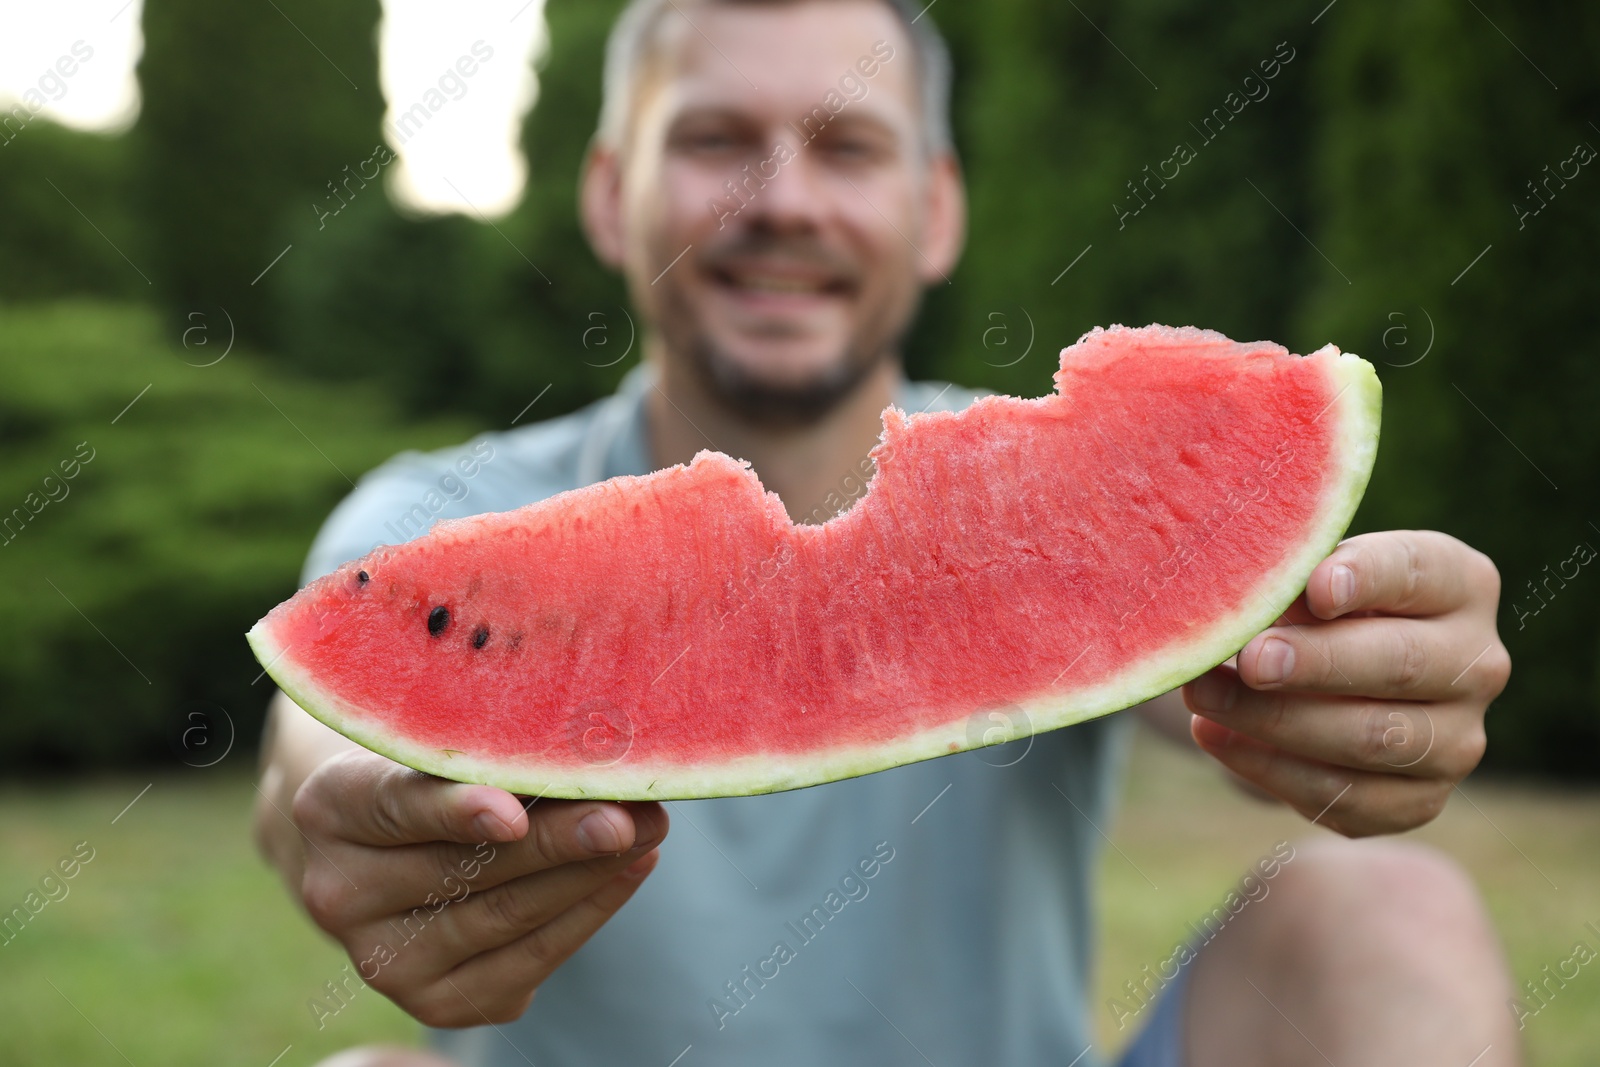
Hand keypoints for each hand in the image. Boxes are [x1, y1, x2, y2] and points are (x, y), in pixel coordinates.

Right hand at [291, 749, 667, 1026]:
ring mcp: (385, 960)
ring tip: (648, 831)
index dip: (457, 810)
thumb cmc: (429, 774)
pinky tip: (630, 870)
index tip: (511, 811)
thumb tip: (583, 749)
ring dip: (589, 873)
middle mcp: (339, 894)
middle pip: (467, 867)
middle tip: (626, 814)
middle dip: (559, 840)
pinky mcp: (437, 1004)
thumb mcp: (435, 745)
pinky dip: (588, 912)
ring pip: (506, 916)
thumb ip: (486, 750)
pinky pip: (529, 959)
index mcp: (328, 810)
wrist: (385, 852)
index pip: (398, 805)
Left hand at [1183, 530, 1509, 836]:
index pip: (1420, 572)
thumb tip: (1243, 593)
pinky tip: (1215, 736)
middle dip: (1317, 663)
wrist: (1317, 683)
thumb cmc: (1310, 608)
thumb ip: (1292, 577)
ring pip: (1371, 738)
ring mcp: (1457, 740)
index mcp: (1461, 584)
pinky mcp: (1419, 800)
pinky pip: (1343, 796)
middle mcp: (1477, 663)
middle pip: (1400, 663)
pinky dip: (1270, 768)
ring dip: (1276, 720)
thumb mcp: (1308, 576)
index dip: (1369, 577)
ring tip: (1204, 696)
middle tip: (1251, 660)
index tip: (1316, 587)